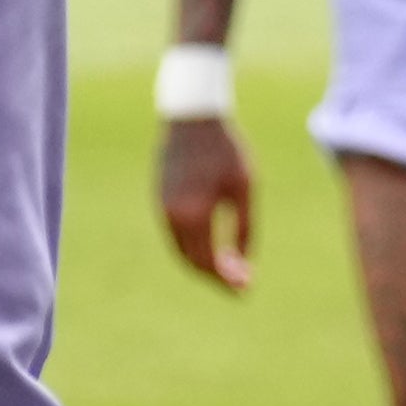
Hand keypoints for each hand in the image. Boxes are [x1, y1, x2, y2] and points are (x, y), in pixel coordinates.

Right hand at [156, 113, 257, 293]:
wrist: (192, 117)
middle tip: (239, 283)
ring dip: (202, 263)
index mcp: (194, 215)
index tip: (246, 287)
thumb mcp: (244, 188)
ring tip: (228, 268)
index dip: (227, 279)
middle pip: (191, 262)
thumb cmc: (226, 150)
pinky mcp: (159, 199)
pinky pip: (175, 234)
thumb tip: (243, 263)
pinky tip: (211, 245)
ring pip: (180, 250)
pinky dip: (192, 246)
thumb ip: (244, 227)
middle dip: (215, 276)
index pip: (208, 262)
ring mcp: (161, 208)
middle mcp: (172, 216)